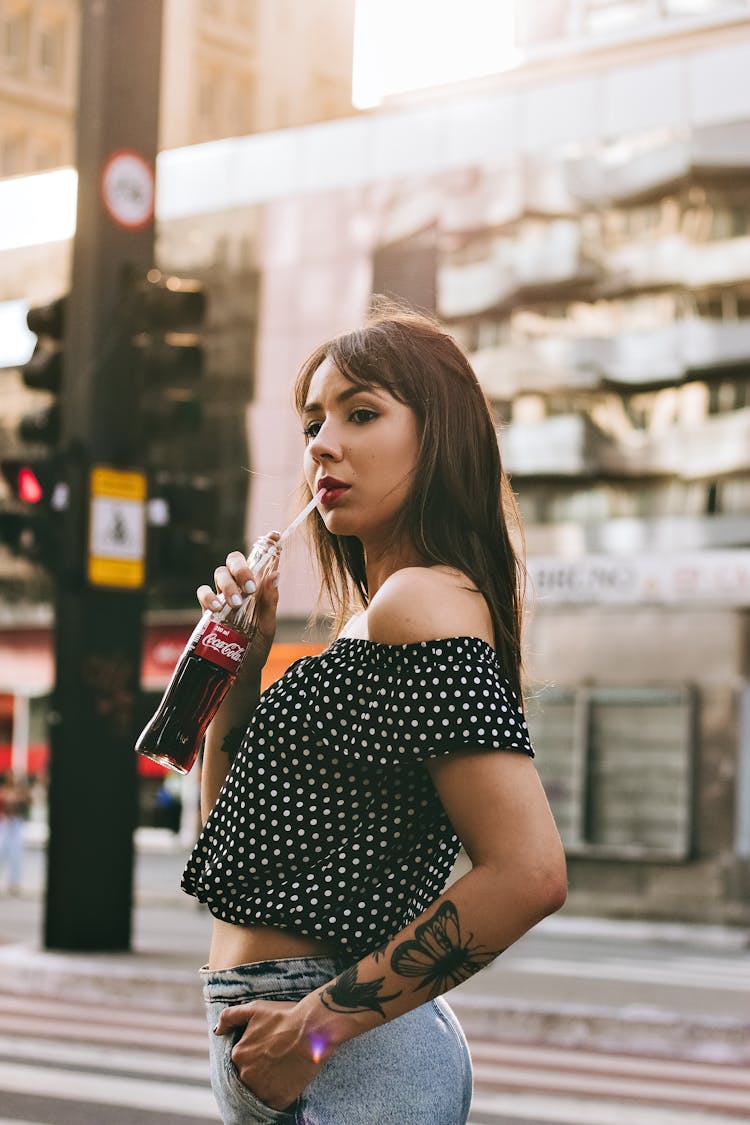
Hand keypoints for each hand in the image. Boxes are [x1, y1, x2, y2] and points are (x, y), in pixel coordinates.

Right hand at [196, 533, 280, 673]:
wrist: (239, 673)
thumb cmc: (256, 648)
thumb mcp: (268, 627)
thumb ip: (270, 602)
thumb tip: (276, 574)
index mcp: (259, 588)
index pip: (262, 560)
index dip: (267, 545)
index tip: (273, 536)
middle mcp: (240, 588)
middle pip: (235, 560)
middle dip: (241, 568)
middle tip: (249, 587)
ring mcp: (222, 597)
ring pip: (219, 573)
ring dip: (227, 584)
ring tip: (236, 603)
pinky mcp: (207, 609)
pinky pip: (203, 592)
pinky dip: (208, 596)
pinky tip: (216, 609)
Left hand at [214, 999, 326, 1110]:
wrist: (313, 1029)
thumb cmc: (284, 1016)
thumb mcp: (254, 1009)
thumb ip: (230, 1017)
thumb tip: (217, 1031)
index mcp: (238, 1054)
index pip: (241, 1059)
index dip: (255, 1052)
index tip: (268, 1047)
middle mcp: (246, 1075)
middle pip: (250, 1075)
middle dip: (261, 1067)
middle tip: (278, 1056)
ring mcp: (262, 1089)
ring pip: (260, 1089)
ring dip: (268, 1082)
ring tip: (284, 1067)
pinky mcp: (279, 1100)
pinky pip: (273, 1102)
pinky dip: (278, 1094)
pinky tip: (288, 1080)